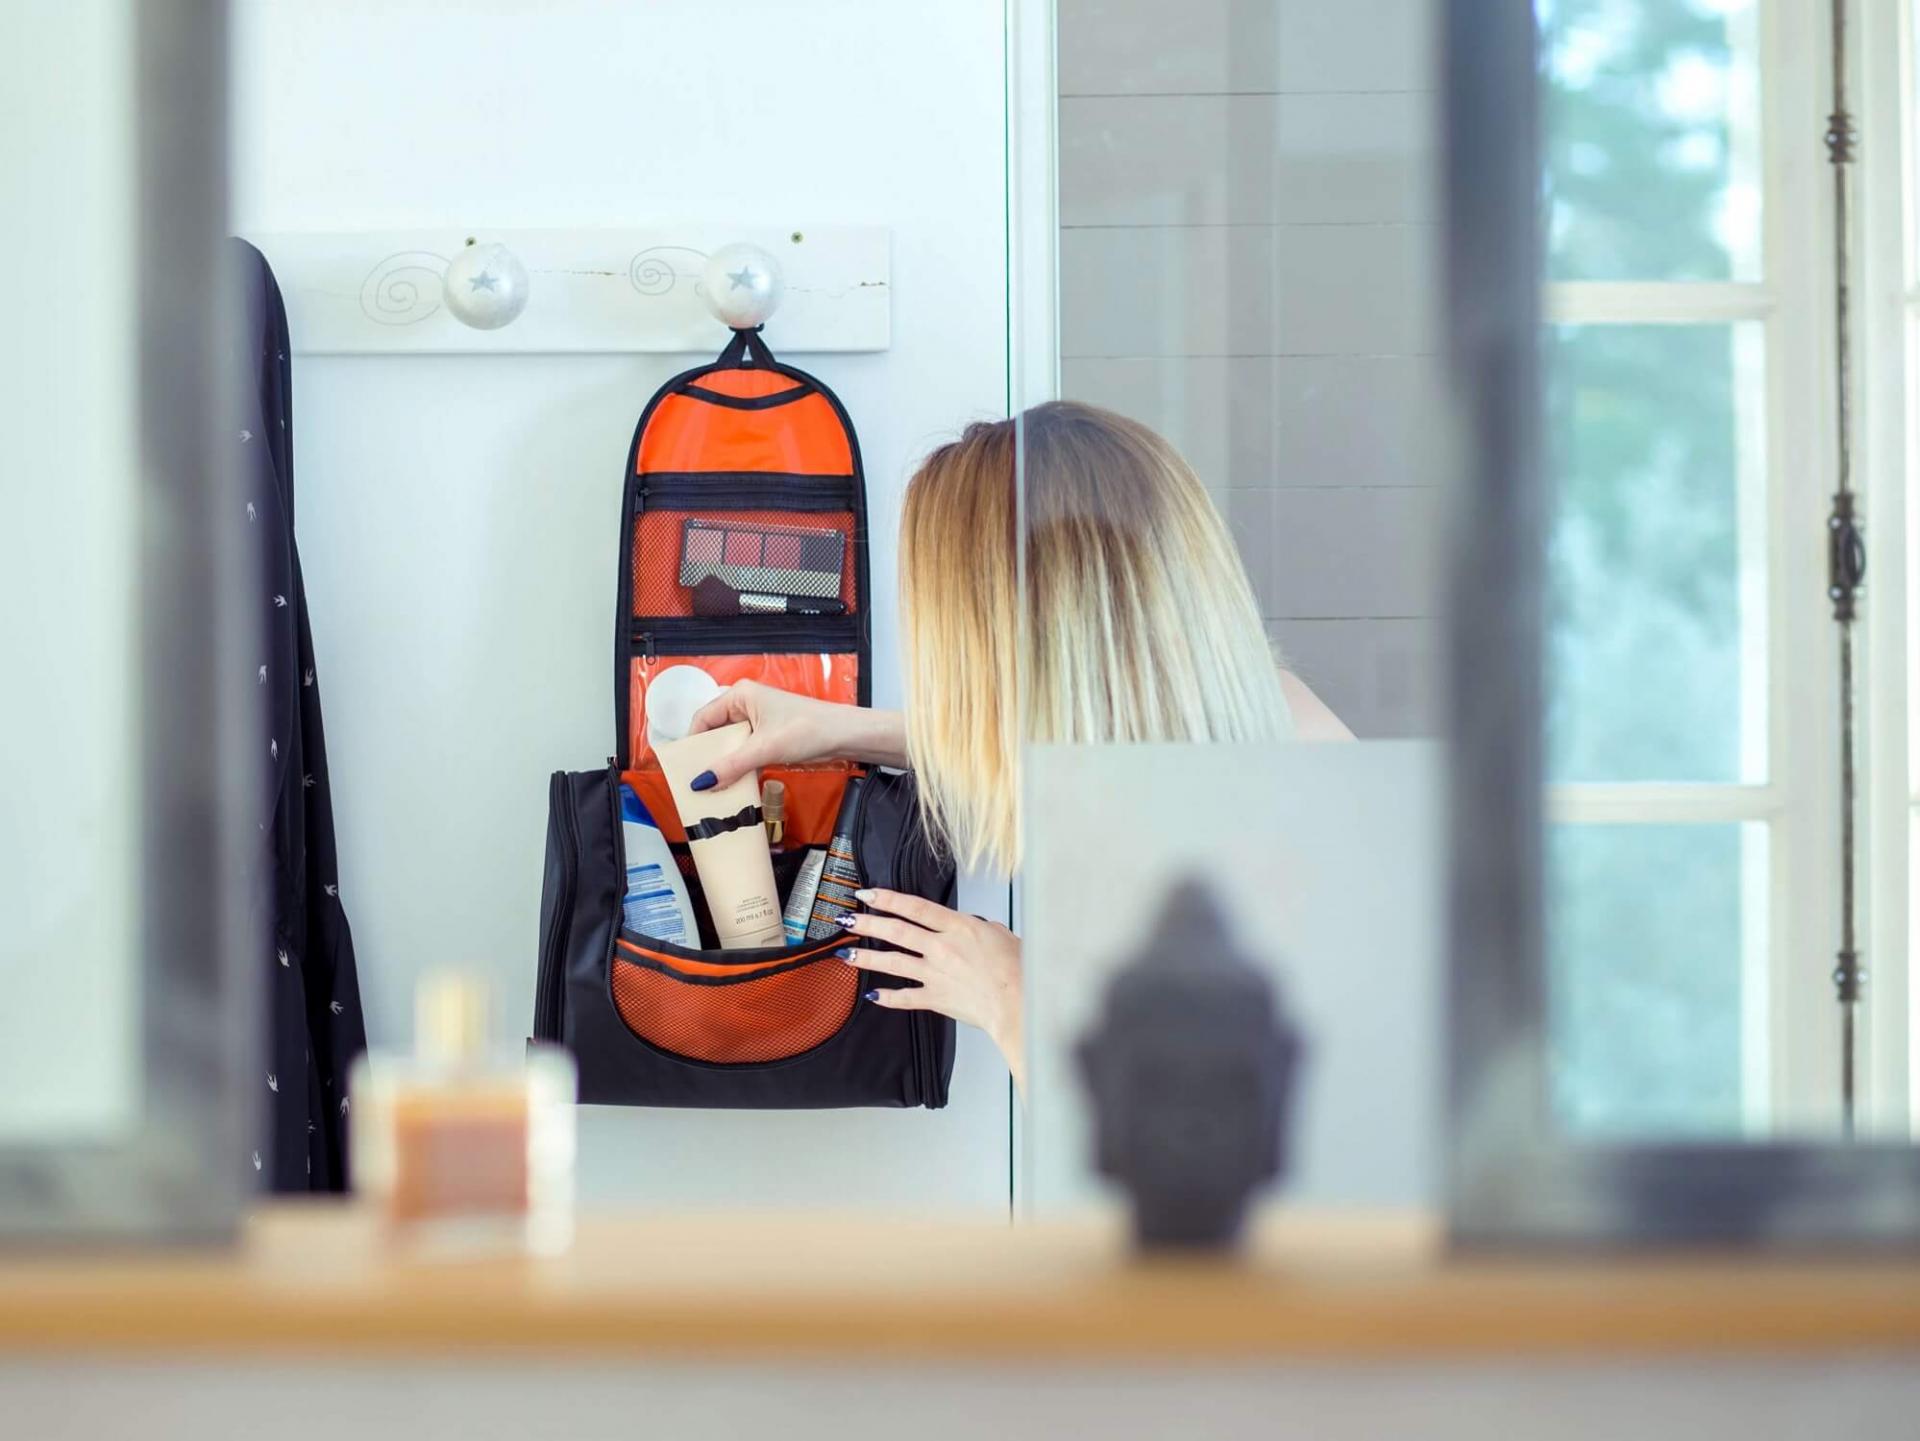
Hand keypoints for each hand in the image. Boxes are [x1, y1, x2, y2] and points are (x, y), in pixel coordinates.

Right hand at [684, 681, 905, 790]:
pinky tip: (733, 785)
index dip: (693, 743)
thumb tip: (701, 783)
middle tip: (696, 781)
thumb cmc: (809, 729)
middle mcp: (746, 705)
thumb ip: (731, 766)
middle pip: (715, 732)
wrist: (845, 736)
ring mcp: (757, 722)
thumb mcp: (764, 748)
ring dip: (723, 765)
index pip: (703, 718)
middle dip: (707, 756)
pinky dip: (738, 768)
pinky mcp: (768, 737)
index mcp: (740, 695)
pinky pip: (744, 753)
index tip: (684, 767)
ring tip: (712, 788)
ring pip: (730, 745)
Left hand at [835, 887, 1024, 1093]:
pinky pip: (905, 997)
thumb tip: (973, 926)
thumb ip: (980, 928)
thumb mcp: (1001, 935)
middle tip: (847, 919)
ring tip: (847, 954)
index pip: (915, 907)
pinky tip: (873, 994)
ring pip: (893, 962)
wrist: (1017, 1003)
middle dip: (868, 923)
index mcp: (958, 928)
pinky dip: (887, 997)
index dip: (888, 899)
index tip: (868, 893)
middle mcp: (941, 948)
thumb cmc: (1017, 970)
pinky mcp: (936, 998)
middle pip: (896, 931)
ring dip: (867, 957)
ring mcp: (935, 974)